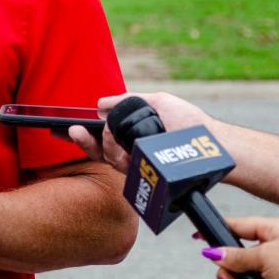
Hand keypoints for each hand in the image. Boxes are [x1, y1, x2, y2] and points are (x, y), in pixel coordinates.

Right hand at [68, 91, 215, 173]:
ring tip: (111, 132)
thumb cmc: (188, 122)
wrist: (212, 142)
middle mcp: (132, 154)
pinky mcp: (147, 176)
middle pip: (98, 151)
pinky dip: (119, 155)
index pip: (101, 139)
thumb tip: (99, 104)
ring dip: (106, 144)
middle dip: (85, 141)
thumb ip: (127, 101)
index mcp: (131, 137)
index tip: (67, 128)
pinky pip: (124, 168)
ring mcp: (139, 166)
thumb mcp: (156, 102)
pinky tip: (123, 147)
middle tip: (77, 130)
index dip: (82, 136)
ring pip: (108, 159)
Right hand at [201, 217, 278, 278]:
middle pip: (237, 251)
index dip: (217, 231)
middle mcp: (273, 243)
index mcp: (271, 228)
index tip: (198, 237)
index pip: (237, 225)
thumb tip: (214, 252)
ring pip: (245, 269)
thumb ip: (236, 256)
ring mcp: (276, 262)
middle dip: (229, 266)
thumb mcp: (264, 259)